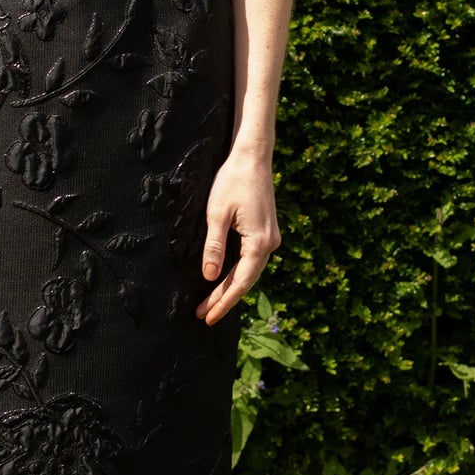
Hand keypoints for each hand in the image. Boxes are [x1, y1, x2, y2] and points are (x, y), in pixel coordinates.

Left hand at [197, 146, 278, 324]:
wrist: (253, 157)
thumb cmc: (232, 181)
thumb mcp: (216, 214)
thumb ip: (214, 247)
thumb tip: (210, 277)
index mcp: (259, 243)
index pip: (240, 283)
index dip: (223, 302)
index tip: (207, 317)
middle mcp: (270, 244)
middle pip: (246, 281)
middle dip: (224, 299)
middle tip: (204, 315)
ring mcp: (270, 238)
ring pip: (250, 271)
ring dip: (231, 288)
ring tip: (211, 303)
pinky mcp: (266, 231)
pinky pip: (251, 260)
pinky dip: (238, 273)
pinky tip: (225, 280)